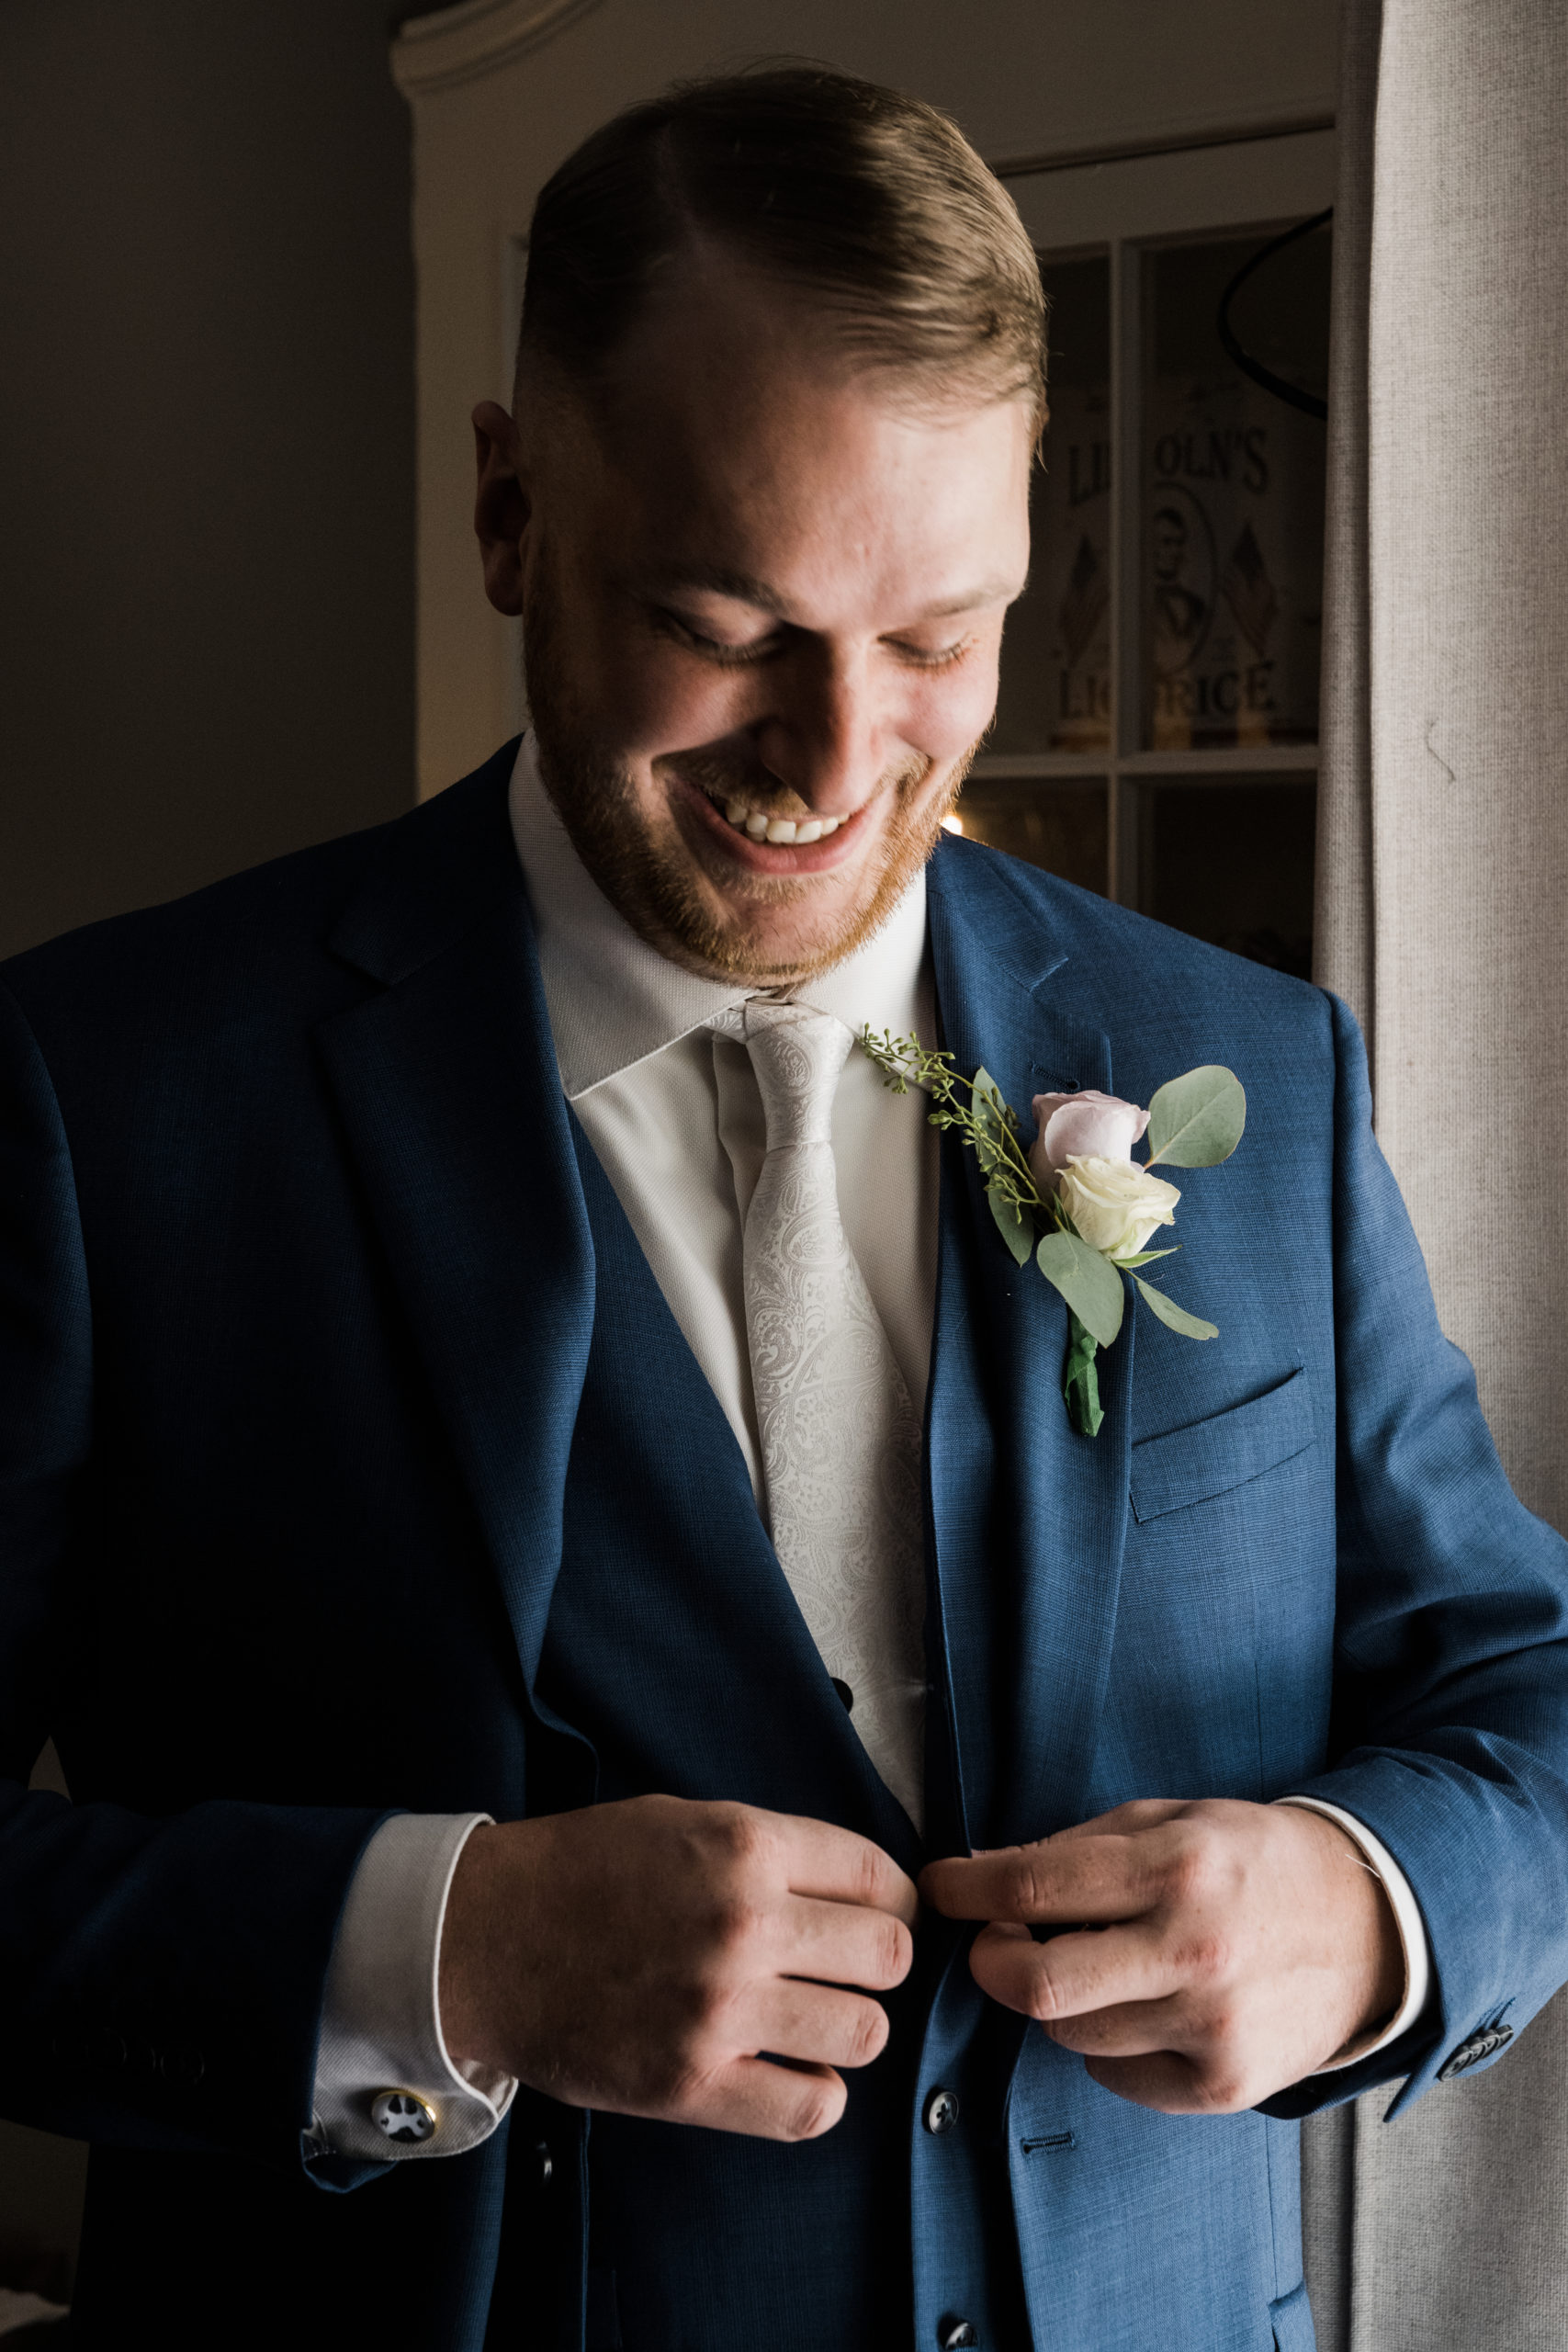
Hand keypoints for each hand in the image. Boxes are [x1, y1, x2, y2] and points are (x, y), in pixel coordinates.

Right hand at [439, 1794, 916, 2140]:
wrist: (486, 1938)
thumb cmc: (586, 1870)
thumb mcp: (685, 1819)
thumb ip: (774, 1849)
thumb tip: (861, 1886)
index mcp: (744, 1846)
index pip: (879, 1877)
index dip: (892, 1898)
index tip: (878, 1913)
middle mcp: (743, 1925)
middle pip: (890, 1956)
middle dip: (877, 1960)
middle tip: (843, 1967)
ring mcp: (720, 2010)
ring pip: (866, 2033)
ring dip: (849, 2026)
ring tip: (811, 2017)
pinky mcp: (692, 2085)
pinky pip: (812, 2108)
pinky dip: (815, 2092)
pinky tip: (787, 2067)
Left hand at [920, 1798, 1403, 2113]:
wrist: (1367, 1927)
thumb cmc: (1254, 1863)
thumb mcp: (1173, 1819)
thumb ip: (1079, 1846)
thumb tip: (983, 1872)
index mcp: (1175, 1866)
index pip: (1032, 1885)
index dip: (965, 1889)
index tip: (938, 1888)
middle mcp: (1191, 1950)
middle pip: (1036, 1985)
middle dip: (991, 1964)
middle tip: (995, 1944)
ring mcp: (1209, 2027)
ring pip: (1071, 2036)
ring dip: (1059, 2003)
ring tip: (1096, 1966)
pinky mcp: (1223, 2085)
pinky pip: (1117, 2078)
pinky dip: (1108, 2048)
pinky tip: (1142, 2009)